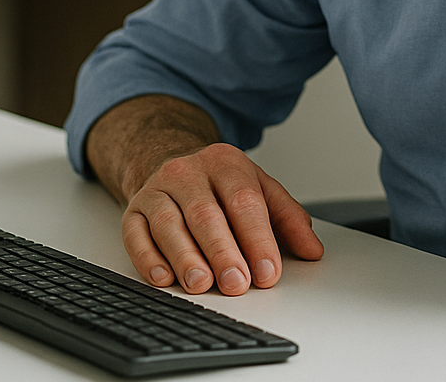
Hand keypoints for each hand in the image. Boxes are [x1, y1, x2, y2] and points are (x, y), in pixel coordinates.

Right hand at [85, 94, 323, 294]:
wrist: (167, 160)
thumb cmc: (218, 183)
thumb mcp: (259, 187)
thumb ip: (287, 218)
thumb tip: (312, 250)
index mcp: (226, 164)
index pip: (245, 202)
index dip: (258, 239)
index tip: (268, 272)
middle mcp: (188, 173)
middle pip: (206, 215)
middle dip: (223, 253)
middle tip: (237, 283)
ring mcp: (157, 190)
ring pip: (169, 225)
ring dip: (186, 258)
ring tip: (202, 284)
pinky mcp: (133, 210)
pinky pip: (136, 235)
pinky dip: (148, 259)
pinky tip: (164, 278)